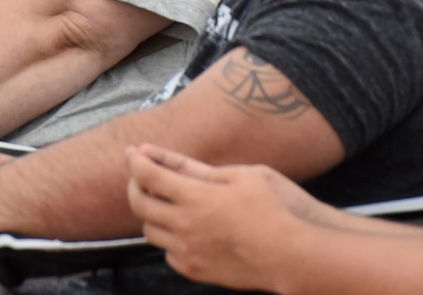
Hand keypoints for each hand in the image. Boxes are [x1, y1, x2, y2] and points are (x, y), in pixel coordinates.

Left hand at [125, 144, 312, 286]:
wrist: (290, 255)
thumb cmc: (272, 209)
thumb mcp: (240, 174)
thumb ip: (194, 167)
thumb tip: (160, 156)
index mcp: (195, 197)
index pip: (147, 176)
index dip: (135, 161)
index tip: (132, 152)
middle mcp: (184, 226)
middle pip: (139, 204)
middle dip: (134, 184)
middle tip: (142, 175)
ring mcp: (187, 252)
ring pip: (149, 231)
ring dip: (151, 213)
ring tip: (167, 201)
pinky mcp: (194, 270)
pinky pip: (167, 252)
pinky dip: (169, 238)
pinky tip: (185, 228)